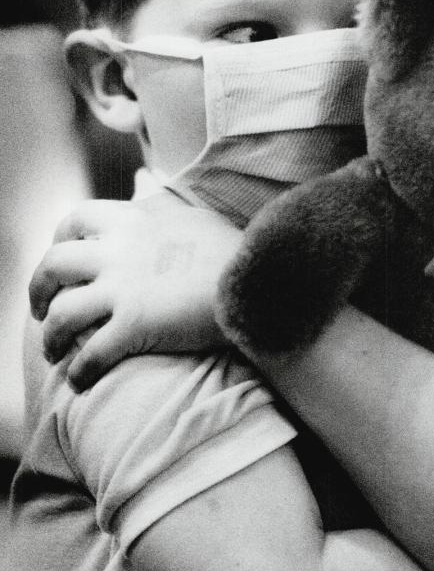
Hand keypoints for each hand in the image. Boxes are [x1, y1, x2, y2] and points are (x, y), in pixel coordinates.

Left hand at [29, 191, 244, 389]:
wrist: (257, 280)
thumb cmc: (233, 251)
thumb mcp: (190, 215)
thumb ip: (159, 208)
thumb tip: (145, 188)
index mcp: (132, 221)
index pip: (75, 220)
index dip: (59, 242)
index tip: (62, 262)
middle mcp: (119, 251)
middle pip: (54, 266)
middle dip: (39, 292)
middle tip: (42, 310)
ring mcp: (124, 288)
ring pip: (62, 313)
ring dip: (51, 337)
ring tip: (55, 353)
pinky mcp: (135, 325)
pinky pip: (91, 354)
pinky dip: (80, 372)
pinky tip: (81, 382)